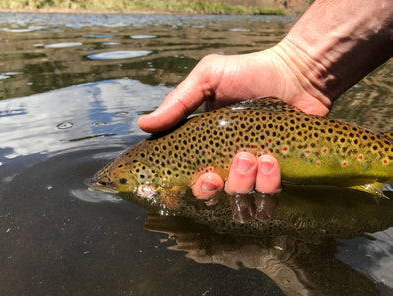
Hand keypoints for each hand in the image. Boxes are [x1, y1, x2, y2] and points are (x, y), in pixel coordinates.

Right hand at [139, 45, 330, 198]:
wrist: (297, 73)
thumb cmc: (249, 72)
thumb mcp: (208, 78)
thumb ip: (178, 102)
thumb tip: (143, 124)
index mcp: (204, 142)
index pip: (185, 174)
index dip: (177, 190)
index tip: (175, 194)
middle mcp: (225, 160)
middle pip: (209, 194)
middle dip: (210, 189)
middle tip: (217, 173)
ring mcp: (252, 169)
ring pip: (239, 196)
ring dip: (243, 181)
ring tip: (255, 156)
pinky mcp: (279, 171)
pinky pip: (269, 193)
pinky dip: (268, 182)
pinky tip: (271, 159)